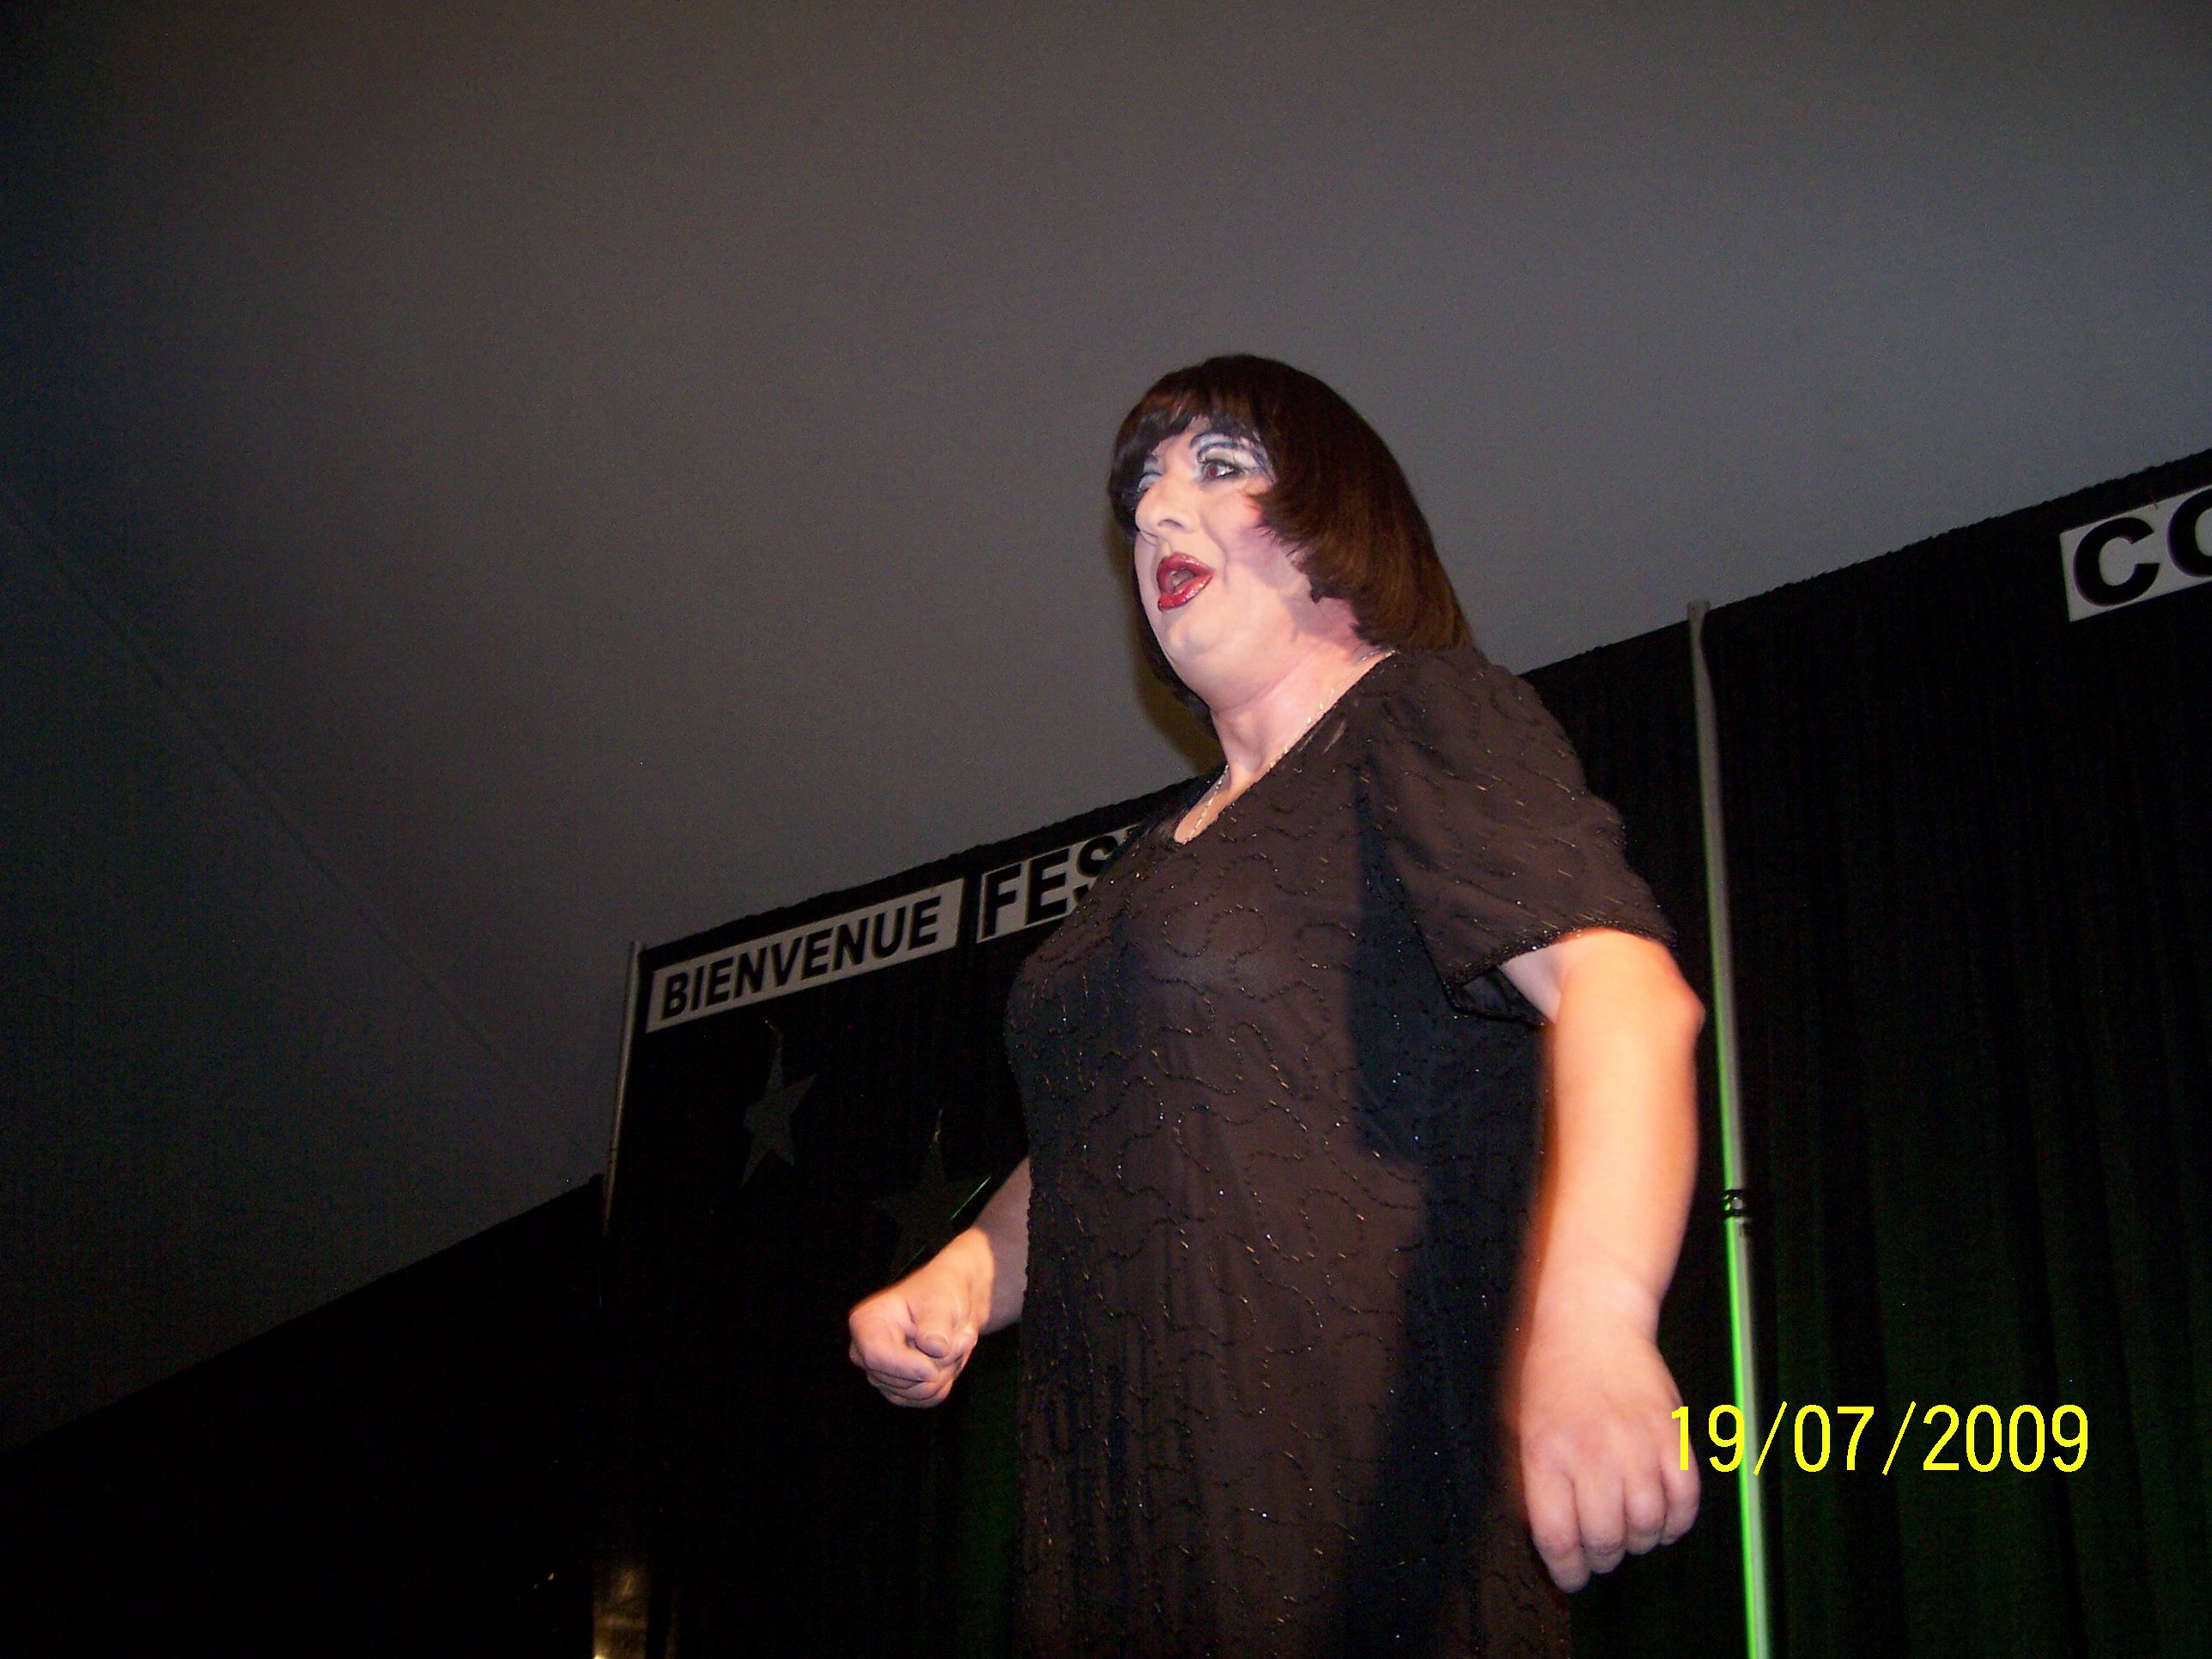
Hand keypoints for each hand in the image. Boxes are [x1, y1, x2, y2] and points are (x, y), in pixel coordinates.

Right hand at [846, 1258, 982, 1408]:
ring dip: (947, 1370)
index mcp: (866, 1323)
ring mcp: (881, 1375)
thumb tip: (934, 1349)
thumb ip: (935, 1324)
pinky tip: (947, 1358)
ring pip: (919, 1393)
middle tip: (960, 1337)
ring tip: (955, 1343)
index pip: (876, 1357)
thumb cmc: (940, 1294)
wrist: (950, 1305)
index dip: (907, 1366)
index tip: (933, 1368)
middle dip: (939, 1363)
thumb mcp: (941, 1300)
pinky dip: (946, 1380)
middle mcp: (866, 1353)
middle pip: (903, 1381)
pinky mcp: (899, 1390)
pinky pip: (927, 1399)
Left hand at [1513, 1309, 1699, 1590]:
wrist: (1590, 1319)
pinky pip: (1686, 1499)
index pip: (1557, 1536)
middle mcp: (1592, 1451)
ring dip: (1640, 1541)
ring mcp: (1636, 1442)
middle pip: (1605, 1537)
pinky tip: (1663, 1520)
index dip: (1566, 1570)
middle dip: (1602, 1558)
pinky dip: (1678, 1521)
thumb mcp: (1519, 1425)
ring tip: (1629, 1533)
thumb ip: (1529, 1481)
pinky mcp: (1671, 1433)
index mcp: (1547, 1452)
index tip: (1572, 1578)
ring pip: (1647, 1524)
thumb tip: (1548, 1539)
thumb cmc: (1549, 1375)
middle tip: (1601, 1554)